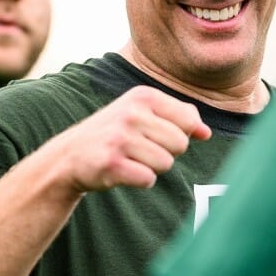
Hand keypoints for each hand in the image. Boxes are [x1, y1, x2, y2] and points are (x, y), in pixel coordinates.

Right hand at [46, 86, 211, 191]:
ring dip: (152, 168)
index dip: (178, 134)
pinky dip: (139, 180)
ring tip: (130, 159)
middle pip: (180, 144)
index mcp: (143, 96)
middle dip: (165, 153)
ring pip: (166, 163)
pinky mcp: (111, 163)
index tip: (155, 134)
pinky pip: (148, 179)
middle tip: (139, 149)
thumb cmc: (114, 134)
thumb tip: (206, 133)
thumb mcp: (143, 114)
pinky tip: (122, 171)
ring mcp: (120, 138)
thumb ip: (179, 118)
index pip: (189, 120)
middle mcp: (131, 113)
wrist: (69, 156)